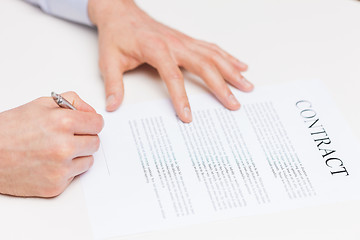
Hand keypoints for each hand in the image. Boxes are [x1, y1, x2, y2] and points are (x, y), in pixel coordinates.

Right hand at [0, 92, 103, 196]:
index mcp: (63, 122)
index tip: (87, 125)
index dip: (92, 123)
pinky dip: (67, 169)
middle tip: (69, 137)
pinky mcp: (56, 185)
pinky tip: (50, 163)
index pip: (98, 123)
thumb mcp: (41, 104)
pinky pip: (75, 175)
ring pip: (89, 160)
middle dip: (85, 138)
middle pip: (96, 142)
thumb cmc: (11, 130)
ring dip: (78, 155)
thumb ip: (73, 102)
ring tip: (57, 150)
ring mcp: (60, 168)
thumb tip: (92, 112)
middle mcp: (64, 146)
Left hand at [88, 0, 252, 122]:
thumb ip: (113, 84)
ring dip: (232, 71)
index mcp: (156, 49)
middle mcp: (175, 43)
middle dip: (221, 86)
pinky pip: (212, 48)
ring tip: (247, 86)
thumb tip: (113, 106)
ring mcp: (184, 41)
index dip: (181, 98)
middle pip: (204, 66)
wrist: (120, 12)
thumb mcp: (108, 60)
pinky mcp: (187, 40)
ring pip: (213, 56)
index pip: (173, 77)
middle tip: (234, 104)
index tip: (187, 117)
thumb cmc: (117, 35)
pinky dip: (228, 57)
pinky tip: (240, 65)